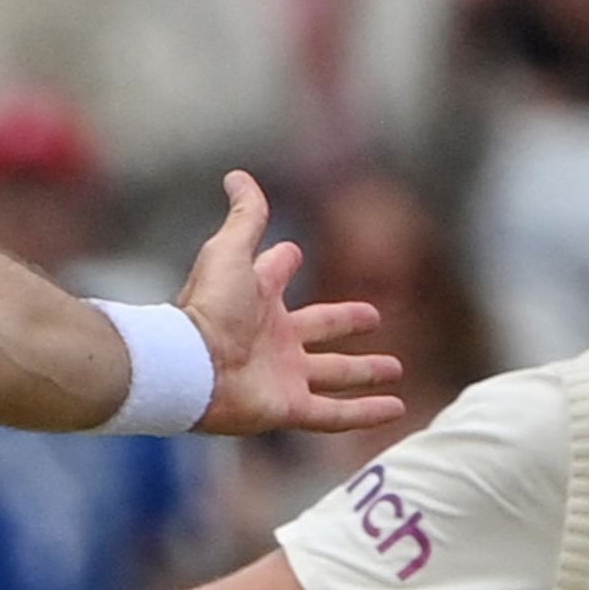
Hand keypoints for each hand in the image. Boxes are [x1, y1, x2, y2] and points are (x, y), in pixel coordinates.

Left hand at [176, 173, 403, 435]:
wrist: (192, 365)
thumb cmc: (209, 307)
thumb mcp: (230, 251)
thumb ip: (245, 216)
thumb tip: (238, 175)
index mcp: (258, 300)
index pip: (275, 276)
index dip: (283, 262)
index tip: (292, 252)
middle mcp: (273, 340)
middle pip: (318, 329)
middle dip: (344, 322)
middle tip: (373, 317)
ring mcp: (283, 377)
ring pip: (334, 374)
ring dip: (364, 372)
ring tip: (396, 369)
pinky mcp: (289, 407)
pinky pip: (334, 414)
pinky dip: (365, 412)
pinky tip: (396, 409)